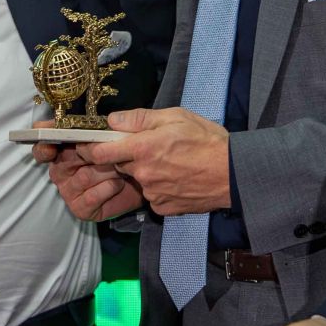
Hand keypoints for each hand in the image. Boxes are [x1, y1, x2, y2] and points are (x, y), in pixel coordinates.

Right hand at [32, 121, 145, 221]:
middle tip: (109, 151)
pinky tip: (119, 183)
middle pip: (66, 160)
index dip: (44, 146)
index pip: (42, 148)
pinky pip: (91, 196)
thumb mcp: (114, 136)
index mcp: (63, 151)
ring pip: (84, 176)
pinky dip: (109, 188)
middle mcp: (61, 171)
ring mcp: (69, 191)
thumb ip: (106, 126)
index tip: (51, 145)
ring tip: (121, 167)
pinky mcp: (80, 209)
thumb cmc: (122, 157)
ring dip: (107, 170)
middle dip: (90, 153)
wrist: (141, 181)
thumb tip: (109, 119)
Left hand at [83, 108, 229, 215]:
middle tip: (150, 148)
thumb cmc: (207, 140)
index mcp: (143, 148)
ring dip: (145, 173)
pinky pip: (152, 196)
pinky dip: (159, 189)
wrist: (234, 173)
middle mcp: (143, 173)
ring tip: (171, 164)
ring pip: (137, 181)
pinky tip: (177, 179)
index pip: (101, 152)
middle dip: (127, 157)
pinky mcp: (163, 208)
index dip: (92, 148)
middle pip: (120, 165)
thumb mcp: (176, 117)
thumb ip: (140, 118)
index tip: (91, 145)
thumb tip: (113, 120)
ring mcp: (152, 193)